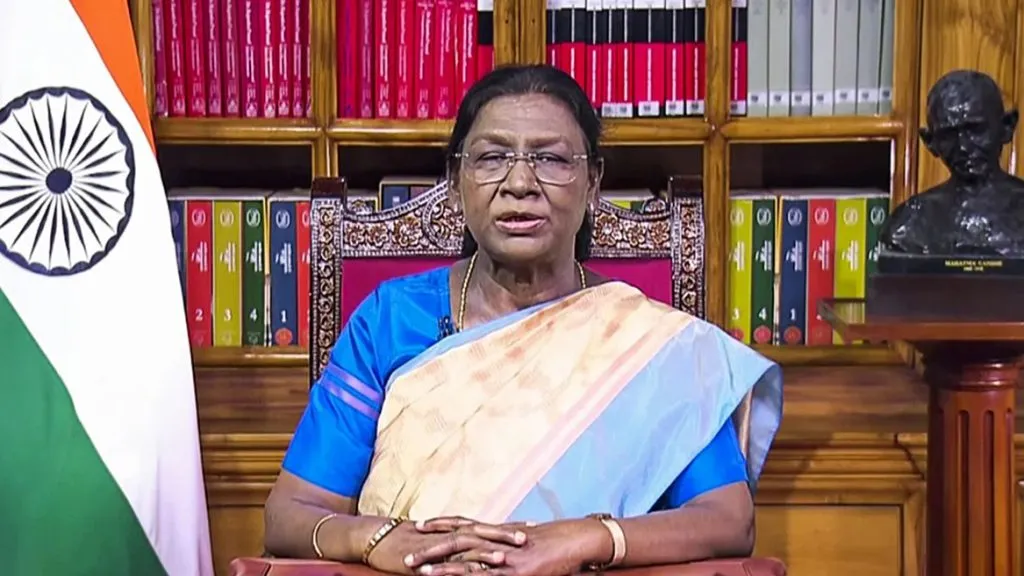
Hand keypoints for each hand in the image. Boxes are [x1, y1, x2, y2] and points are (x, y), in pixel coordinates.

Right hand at [366, 518, 525, 574]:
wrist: (377, 538)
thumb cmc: (408, 541)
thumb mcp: (439, 542)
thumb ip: (459, 544)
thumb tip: (479, 547)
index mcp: (457, 529)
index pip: (489, 526)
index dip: (510, 526)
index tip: (534, 526)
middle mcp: (451, 533)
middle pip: (484, 531)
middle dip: (506, 533)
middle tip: (531, 534)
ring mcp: (439, 544)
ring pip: (467, 544)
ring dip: (487, 548)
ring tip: (508, 552)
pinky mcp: (426, 557)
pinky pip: (445, 562)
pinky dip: (459, 565)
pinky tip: (473, 569)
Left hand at [419, 519, 610, 575]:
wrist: (576, 539)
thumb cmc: (556, 538)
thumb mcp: (527, 535)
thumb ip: (508, 538)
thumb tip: (500, 539)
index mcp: (498, 530)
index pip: (463, 523)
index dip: (441, 524)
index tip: (419, 525)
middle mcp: (497, 540)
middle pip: (456, 541)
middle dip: (430, 548)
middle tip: (407, 555)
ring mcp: (504, 556)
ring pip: (466, 560)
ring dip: (441, 566)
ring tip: (419, 571)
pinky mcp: (515, 572)